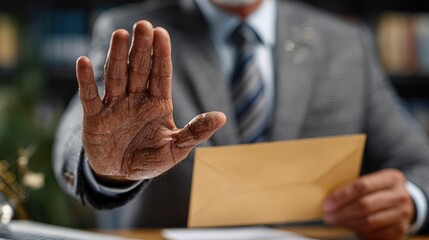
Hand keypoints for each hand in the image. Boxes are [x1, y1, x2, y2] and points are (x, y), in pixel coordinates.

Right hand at [76, 20, 225, 181]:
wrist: (121, 174)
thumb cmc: (150, 159)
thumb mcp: (176, 149)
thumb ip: (195, 132)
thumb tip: (222, 117)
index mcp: (157, 104)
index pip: (160, 75)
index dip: (161, 55)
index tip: (162, 34)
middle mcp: (136, 99)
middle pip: (138, 69)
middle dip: (141, 48)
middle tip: (143, 25)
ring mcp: (114, 106)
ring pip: (116, 76)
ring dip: (117, 56)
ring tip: (120, 34)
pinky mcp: (94, 118)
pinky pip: (90, 97)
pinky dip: (86, 81)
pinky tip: (84, 62)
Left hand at [323, 169, 413, 239]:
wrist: (401, 203)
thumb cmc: (378, 191)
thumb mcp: (372, 181)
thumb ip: (354, 187)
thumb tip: (329, 199)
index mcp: (391, 178)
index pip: (362, 186)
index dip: (342, 196)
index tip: (327, 204)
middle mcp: (399, 196)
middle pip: (364, 205)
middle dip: (341, 212)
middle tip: (327, 216)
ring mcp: (401, 214)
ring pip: (368, 221)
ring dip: (347, 223)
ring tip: (335, 221)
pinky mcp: (399, 230)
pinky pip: (374, 233)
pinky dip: (358, 231)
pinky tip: (349, 227)